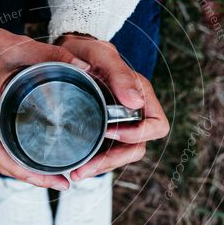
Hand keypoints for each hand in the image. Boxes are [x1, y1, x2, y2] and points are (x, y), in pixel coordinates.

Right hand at [0, 1, 74, 189]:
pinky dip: (19, 156)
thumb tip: (85, 68)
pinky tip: (40, 157)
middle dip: (32, 176)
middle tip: (64, 182)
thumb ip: (53, 56)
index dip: (23, 170)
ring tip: (56, 176)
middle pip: (3, 161)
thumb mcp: (22, 46)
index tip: (51, 178)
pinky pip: (2, 144)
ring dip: (26, 169)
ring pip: (3, 156)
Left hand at [57, 33, 169, 180]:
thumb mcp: (102, 55)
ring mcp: (120, 125)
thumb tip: (136, 102)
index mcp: (141, 95)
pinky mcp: (103, 133)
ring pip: (120, 156)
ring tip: (75, 173)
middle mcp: (134, 114)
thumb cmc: (87, 51)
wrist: (66, 54)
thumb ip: (119, 74)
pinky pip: (105, 154)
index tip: (108, 132)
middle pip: (137, 148)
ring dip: (101, 167)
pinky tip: (74, 166)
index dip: (138, 134)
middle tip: (84, 168)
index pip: (157, 126)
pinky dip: (92, 163)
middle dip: (112, 160)